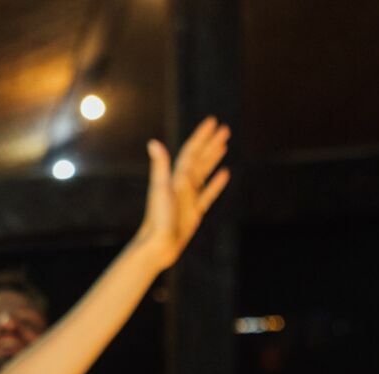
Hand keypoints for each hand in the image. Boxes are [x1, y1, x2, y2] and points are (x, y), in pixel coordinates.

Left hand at [130, 117, 231, 271]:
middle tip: (224, 128)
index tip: (212, 122)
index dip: (201, 137)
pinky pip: (208, 194)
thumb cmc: (158, 219)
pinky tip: (225, 173)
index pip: (191, 152)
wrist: (157, 246)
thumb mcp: (160, 190)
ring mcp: (188, 198)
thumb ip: (160, 166)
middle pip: (200, 159)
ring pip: (204, 173)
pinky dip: (216, 183)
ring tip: (224, 145)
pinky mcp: (194, 212)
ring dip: (214, 158)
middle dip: (211, 143)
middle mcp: (182, 185)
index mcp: (176, 178)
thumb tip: (153, 142)